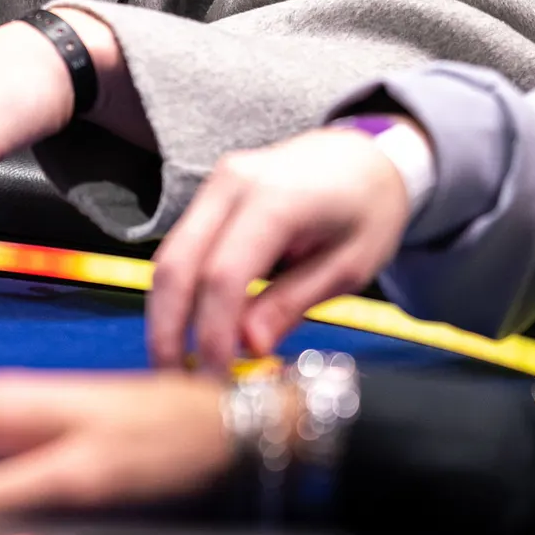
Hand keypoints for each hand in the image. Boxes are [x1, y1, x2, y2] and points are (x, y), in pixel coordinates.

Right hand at [148, 126, 418, 373]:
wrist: (365, 156)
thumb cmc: (368, 209)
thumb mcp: (350, 265)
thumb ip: (293, 302)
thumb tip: (247, 345)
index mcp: (277, 198)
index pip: (224, 276)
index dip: (211, 333)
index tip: (215, 377)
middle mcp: (233, 183)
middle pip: (177, 264)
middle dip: (168, 328)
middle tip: (174, 378)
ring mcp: (215, 184)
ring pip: (169, 256)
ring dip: (166, 313)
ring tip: (177, 362)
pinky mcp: (209, 194)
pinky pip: (182, 247)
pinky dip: (180, 292)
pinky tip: (189, 328)